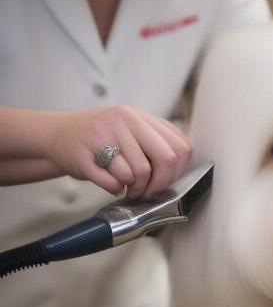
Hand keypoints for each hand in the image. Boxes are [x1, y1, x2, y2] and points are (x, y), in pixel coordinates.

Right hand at [48, 105, 191, 196]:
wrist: (57, 135)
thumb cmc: (102, 140)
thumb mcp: (132, 132)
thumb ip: (157, 144)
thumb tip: (180, 171)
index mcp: (141, 116)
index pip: (181, 147)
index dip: (177, 171)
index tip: (164, 180)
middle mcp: (125, 119)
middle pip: (166, 159)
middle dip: (160, 183)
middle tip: (146, 190)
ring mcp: (104, 133)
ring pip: (139, 172)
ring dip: (135, 188)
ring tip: (126, 185)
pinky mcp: (85, 152)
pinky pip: (114, 181)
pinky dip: (115, 189)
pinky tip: (110, 183)